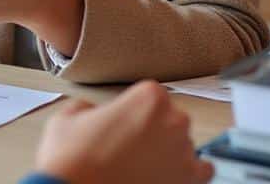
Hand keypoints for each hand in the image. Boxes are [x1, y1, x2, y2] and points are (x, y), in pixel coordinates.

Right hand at [33, 81, 212, 183]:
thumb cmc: (73, 161)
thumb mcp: (67, 118)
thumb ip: (87, 107)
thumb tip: (90, 112)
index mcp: (149, 98)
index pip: (151, 95)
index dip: (135, 108)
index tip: (125, 121)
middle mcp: (174, 121)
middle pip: (171, 118)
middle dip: (153, 129)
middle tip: (129, 145)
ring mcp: (184, 153)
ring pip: (184, 144)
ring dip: (167, 151)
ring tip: (141, 165)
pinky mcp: (189, 181)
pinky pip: (202, 170)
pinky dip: (187, 172)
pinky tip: (166, 175)